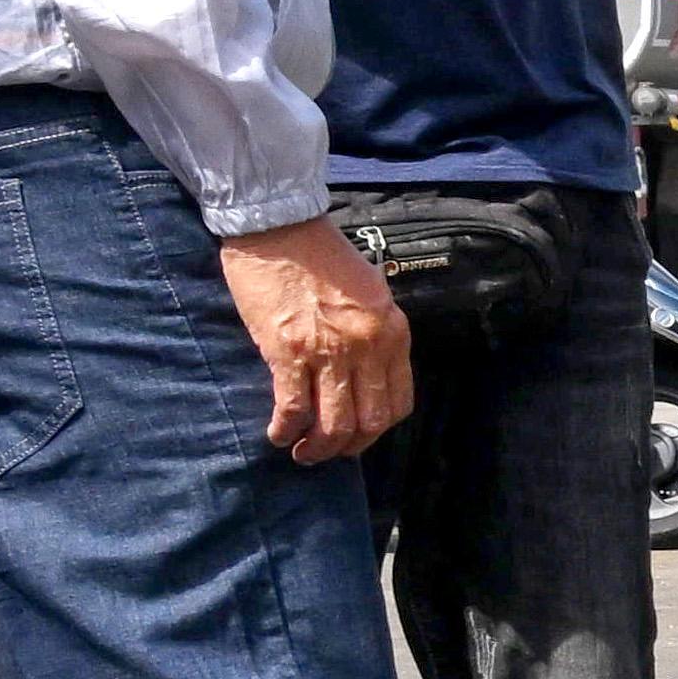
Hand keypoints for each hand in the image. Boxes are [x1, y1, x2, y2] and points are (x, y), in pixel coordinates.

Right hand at [219, 223, 411, 462]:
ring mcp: (329, 351)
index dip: (378, 428)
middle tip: (328, 451)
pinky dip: (285, 429)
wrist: (279, 226)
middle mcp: (368, 346)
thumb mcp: (370, 293)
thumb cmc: (321, 256)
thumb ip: (375, 334)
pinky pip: (293, 408)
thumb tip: (367, 373)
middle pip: (370, 421)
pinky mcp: (288, 351)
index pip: (399, 402)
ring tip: (302, 452)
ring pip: (333, 424)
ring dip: (317, 448)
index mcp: (393, 332)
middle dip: (348, 447)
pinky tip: (278, 434)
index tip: (359, 434)